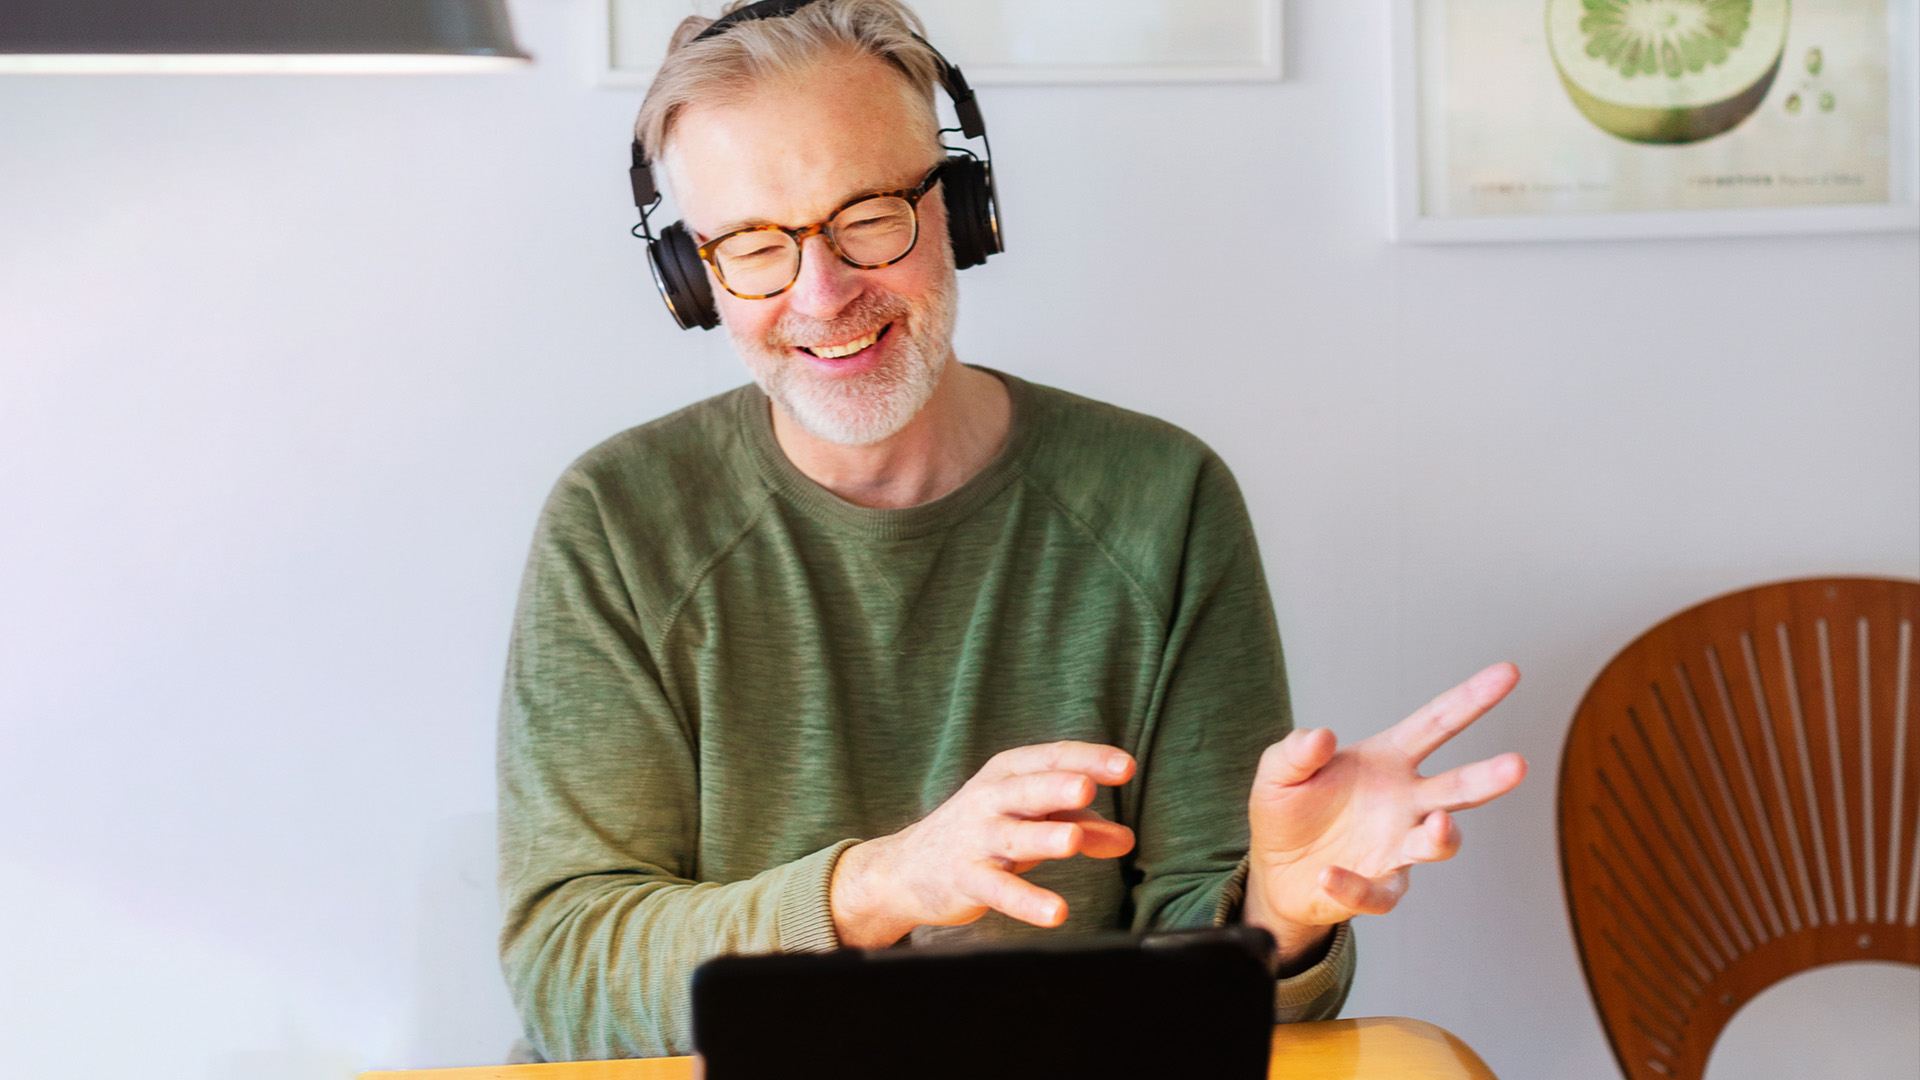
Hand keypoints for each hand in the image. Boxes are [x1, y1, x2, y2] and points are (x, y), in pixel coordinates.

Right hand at [830, 741, 1136, 947]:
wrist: (907, 868)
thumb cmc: (984, 834)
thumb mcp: (1031, 822)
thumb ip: (1080, 826)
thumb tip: (1127, 840)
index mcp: (1008, 773)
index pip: (1051, 759)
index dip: (1089, 760)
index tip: (1125, 766)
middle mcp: (990, 800)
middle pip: (1028, 789)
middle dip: (1056, 787)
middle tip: (1085, 787)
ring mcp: (976, 839)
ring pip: (1014, 836)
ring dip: (1043, 837)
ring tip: (1071, 840)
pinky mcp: (967, 879)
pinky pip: (1000, 889)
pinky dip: (1027, 900)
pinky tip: (1056, 911)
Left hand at [1242, 663, 1527, 964]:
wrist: (1275, 870)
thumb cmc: (1289, 811)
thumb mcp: (1279, 772)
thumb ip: (1296, 750)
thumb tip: (1321, 735)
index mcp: (1387, 760)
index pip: (1435, 724)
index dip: (1471, 699)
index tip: (1508, 674)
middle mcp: (1404, 802)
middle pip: (1457, 787)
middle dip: (1488, 777)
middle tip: (1516, 765)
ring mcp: (1397, 846)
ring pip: (1438, 842)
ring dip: (1442, 835)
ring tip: (1437, 825)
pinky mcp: (1378, 886)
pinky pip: (1379, 891)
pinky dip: (1356, 886)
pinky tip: (1331, 875)